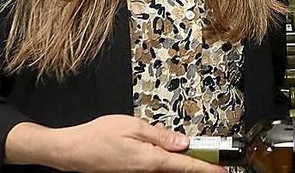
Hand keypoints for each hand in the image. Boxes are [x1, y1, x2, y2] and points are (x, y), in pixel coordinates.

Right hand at [53, 115, 227, 172]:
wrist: (71, 151)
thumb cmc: (96, 137)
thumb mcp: (132, 126)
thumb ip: (160, 135)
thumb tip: (183, 143)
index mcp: (151, 160)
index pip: (186, 166)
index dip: (207, 168)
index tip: (223, 170)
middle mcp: (146, 171)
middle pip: (179, 168)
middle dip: (196, 163)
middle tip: (213, 158)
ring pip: (166, 168)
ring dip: (178, 161)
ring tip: (189, 152)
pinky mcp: (132, 172)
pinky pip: (154, 167)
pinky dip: (163, 160)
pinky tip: (163, 151)